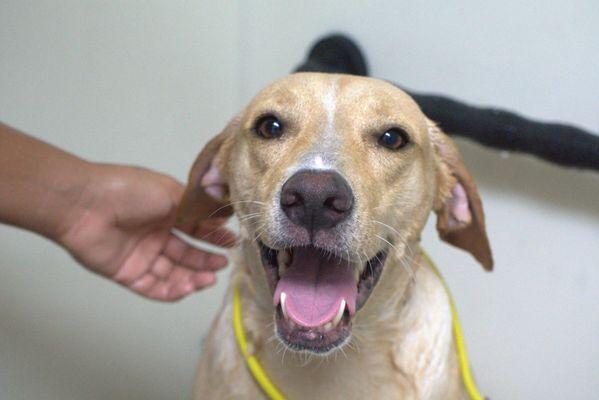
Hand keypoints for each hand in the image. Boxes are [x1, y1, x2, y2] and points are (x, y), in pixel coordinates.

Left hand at [58, 164, 236, 300]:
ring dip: (192, 278)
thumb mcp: (170, 191)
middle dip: (205, 261)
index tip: (232, 242)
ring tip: (208, 280)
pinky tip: (187, 288)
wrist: (85, 204)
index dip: (214, 237)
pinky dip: (171, 291)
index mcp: (166, 212)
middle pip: (186, 254)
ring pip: (172, 273)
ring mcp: (142, 255)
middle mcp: (155, 234)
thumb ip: (196, 207)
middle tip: (223, 264)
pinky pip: (153, 287)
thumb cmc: (129, 192)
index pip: (195, 229)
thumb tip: (221, 216)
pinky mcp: (128, 274)